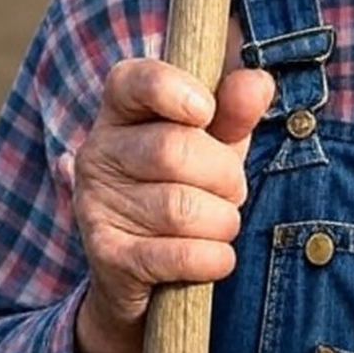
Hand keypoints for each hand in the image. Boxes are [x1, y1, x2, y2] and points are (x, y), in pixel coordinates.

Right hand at [72, 30, 273, 352]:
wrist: (145, 272)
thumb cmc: (188, 187)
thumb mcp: (215, 143)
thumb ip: (236, 112)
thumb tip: (258, 83)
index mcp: (121, 110)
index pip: (137, 80)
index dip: (177, 90)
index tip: (206, 111)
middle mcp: (98, 151)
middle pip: (174, 149)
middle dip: (225, 175)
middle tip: (232, 191)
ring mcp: (95, 203)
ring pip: (182, 207)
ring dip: (223, 221)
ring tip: (220, 224)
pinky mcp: (106, 256)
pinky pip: (179, 255)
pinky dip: (214, 258)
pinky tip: (216, 258)